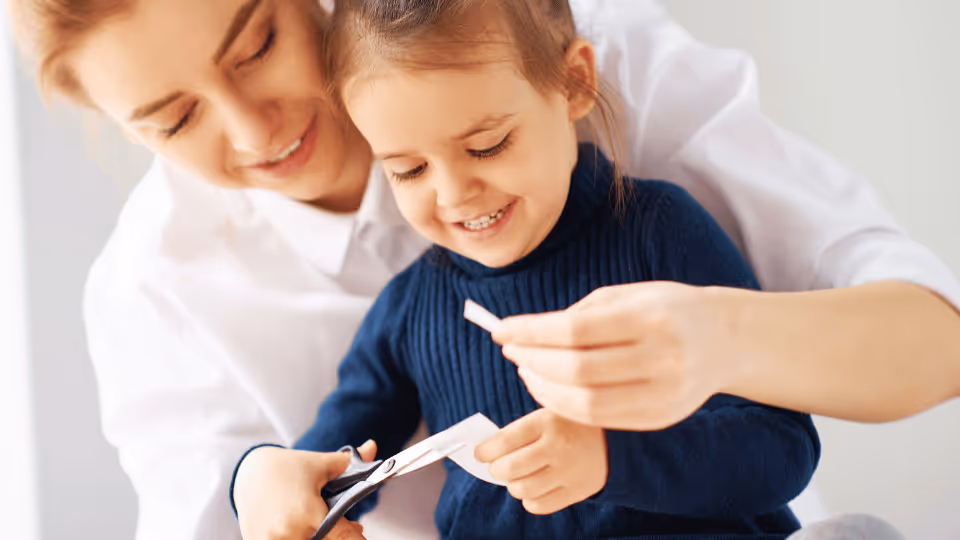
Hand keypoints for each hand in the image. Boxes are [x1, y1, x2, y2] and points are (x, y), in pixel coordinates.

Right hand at [233, 440, 377, 539]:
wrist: (249, 473)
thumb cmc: (287, 467)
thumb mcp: (320, 464)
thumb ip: (351, 463)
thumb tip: (373, 447)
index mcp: (307, 510)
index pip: (343, 536)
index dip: (355, 538)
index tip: (359, 533)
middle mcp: (288, 530)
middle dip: (337, 537)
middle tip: (347, 528)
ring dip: (316, 537)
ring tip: (320, 525)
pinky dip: (296, 537)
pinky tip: (302, 530)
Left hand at [475, 408, 606, 514]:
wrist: (618, 437)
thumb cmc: (571, 425)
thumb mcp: (548, 413)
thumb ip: (520, 430)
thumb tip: (484, 451)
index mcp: (548, 421)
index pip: (504, 441)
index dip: (484, 451)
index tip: (480, 454)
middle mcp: (558, 446)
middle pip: (509, 469)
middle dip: (496, 470)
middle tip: (498, 467)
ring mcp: (569, 471)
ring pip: (522, 490)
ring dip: (513, 486)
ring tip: (518, 477)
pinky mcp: (578, 490)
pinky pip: (539, 506)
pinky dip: (530, 500)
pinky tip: (535, 487)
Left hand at [493, 282, 743, 429]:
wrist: (724, 338)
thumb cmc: (664, 310)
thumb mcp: (628, 295)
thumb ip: (580, 314)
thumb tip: (525, 333)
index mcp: (650, 316)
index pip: (574, 331)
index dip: (531, 332)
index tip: (501, 330)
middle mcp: (661, 356)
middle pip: (577, 370)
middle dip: (533, 361)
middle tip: (511, 350)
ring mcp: (664, 392)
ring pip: (586, 404)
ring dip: (545, 390)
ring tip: (526, 371)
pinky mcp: (661, 417)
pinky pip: (601, 420)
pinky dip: (567, 407)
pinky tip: (550, 390)